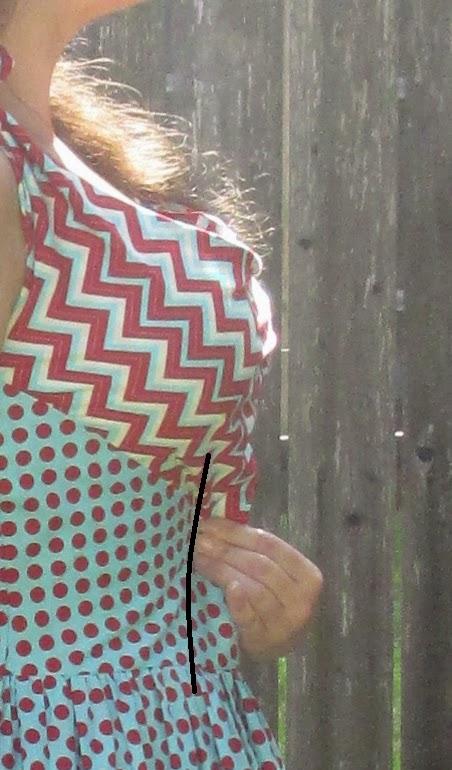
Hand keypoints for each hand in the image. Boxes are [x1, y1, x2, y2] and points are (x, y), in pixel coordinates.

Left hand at [193, 518, 323, 661]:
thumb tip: (218, 524)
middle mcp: (301, 599)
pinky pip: (249, 617)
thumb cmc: (274, 602)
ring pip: (251, 587)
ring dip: (221, 569)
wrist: (277, 646)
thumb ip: (257, 551)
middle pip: (259, 564)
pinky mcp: (264, 640)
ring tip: (197, 557)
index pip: (269, 544)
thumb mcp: (277, 575)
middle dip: (224, 548)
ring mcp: (284, 622)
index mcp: (307, 575)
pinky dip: (238, 602)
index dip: (236, 532)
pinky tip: (227, 589)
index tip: (209, 523)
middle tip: (198, 539)